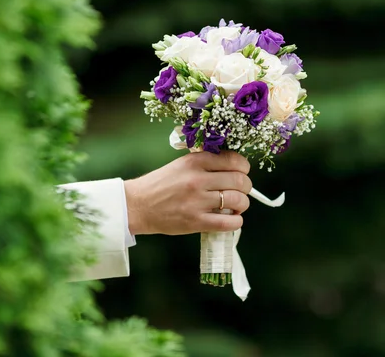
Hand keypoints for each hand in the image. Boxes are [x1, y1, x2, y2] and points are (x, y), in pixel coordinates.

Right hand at [124, 151, 251, 234]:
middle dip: (246, 187)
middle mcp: (197, 180)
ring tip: (236, 206)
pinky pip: (229, 223)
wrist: (138, 205)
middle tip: (241, 191)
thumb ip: (204, 163)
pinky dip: (236, 221)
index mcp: (194, 162)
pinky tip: (232, 219)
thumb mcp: (180, 165)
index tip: (242, 172)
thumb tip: (233, 167)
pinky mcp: (195, 222)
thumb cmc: (160, 184)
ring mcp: (197, 202)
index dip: (244, 167)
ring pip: (238, 201)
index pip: (234, 160)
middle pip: (240, 181)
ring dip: (242, 204)